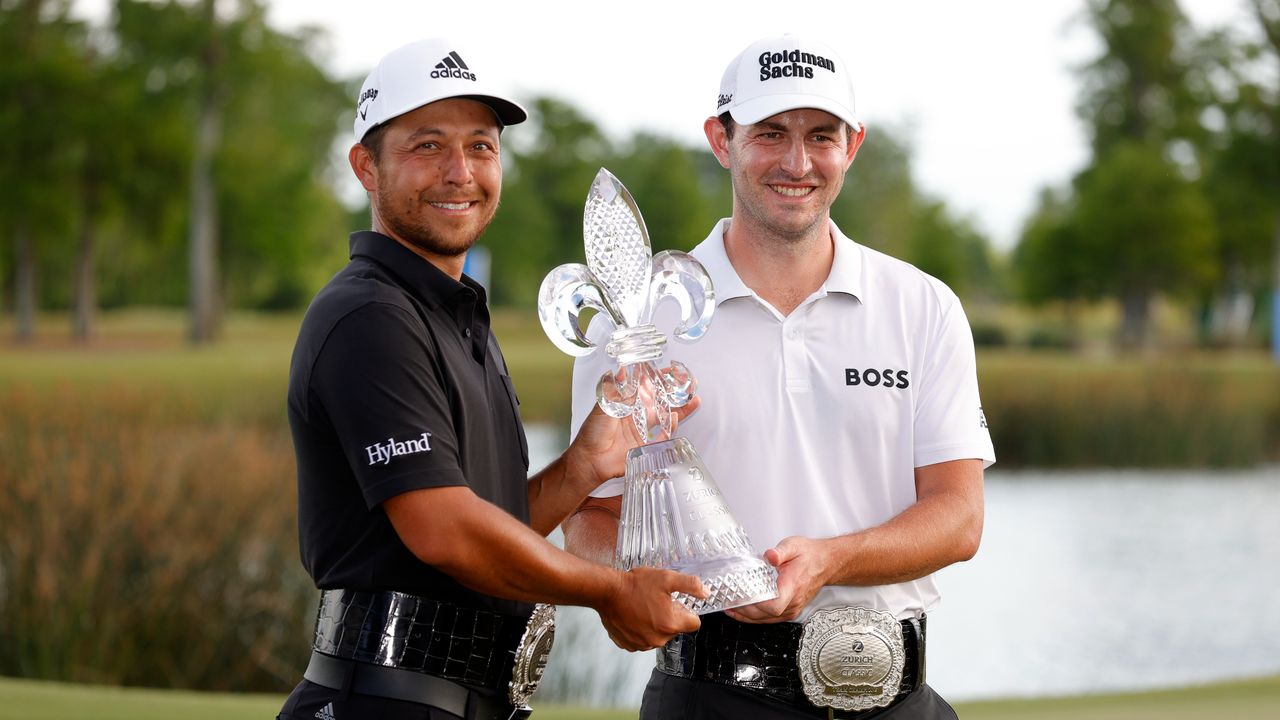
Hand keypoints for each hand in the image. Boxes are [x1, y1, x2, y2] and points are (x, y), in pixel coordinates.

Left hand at [566, 370, 700, 488]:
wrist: (590, 458)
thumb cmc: (593, 432)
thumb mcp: (604, 406)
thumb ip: (616, 389)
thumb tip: (624, 370)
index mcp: (628, 403)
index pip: (648, 388)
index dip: (660, 380)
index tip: (673, 371)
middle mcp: (638, 415)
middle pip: (662, 401)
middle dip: (677, 393)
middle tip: (691, 384)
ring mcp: (644, 430)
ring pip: (666, 417)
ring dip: (681, 409)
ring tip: (694, 400)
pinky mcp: (646, 445)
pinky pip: (662, 436)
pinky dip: (670, 428)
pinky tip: (675, 418)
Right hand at [598, 567, 704, 650]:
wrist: (606, 592)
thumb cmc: (634, 585)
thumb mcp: (666, 578)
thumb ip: (690, 585)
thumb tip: (706, 592)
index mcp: (670, 624)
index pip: (694, 623)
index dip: (688, 611)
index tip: (678, 602)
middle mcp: (658, 639)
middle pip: (675, 630)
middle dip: (670, 616)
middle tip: (657, 601)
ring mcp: (642, 644)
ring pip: (659, 635)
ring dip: (655, 623)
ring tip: (643, 606)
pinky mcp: (629, 645)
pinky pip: (642, 639)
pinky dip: (640, 629)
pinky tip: (634, 615)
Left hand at [725, 536, 827, 623]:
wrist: (825, 563)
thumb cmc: (809, 555)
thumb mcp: (793, 546)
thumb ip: (780, 551)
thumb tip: (769, 555)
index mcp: (792, 587)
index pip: (774, 606)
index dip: (757, 605)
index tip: (742, 597)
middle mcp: (793, 602)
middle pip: (766, 615)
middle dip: (744, 610)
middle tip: (728, 601)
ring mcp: (792, 609)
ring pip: (766, 620)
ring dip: (747, 616)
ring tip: (730, 608)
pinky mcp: (790, 610)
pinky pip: (770, 619)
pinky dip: (755, 617)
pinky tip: (743, 611)